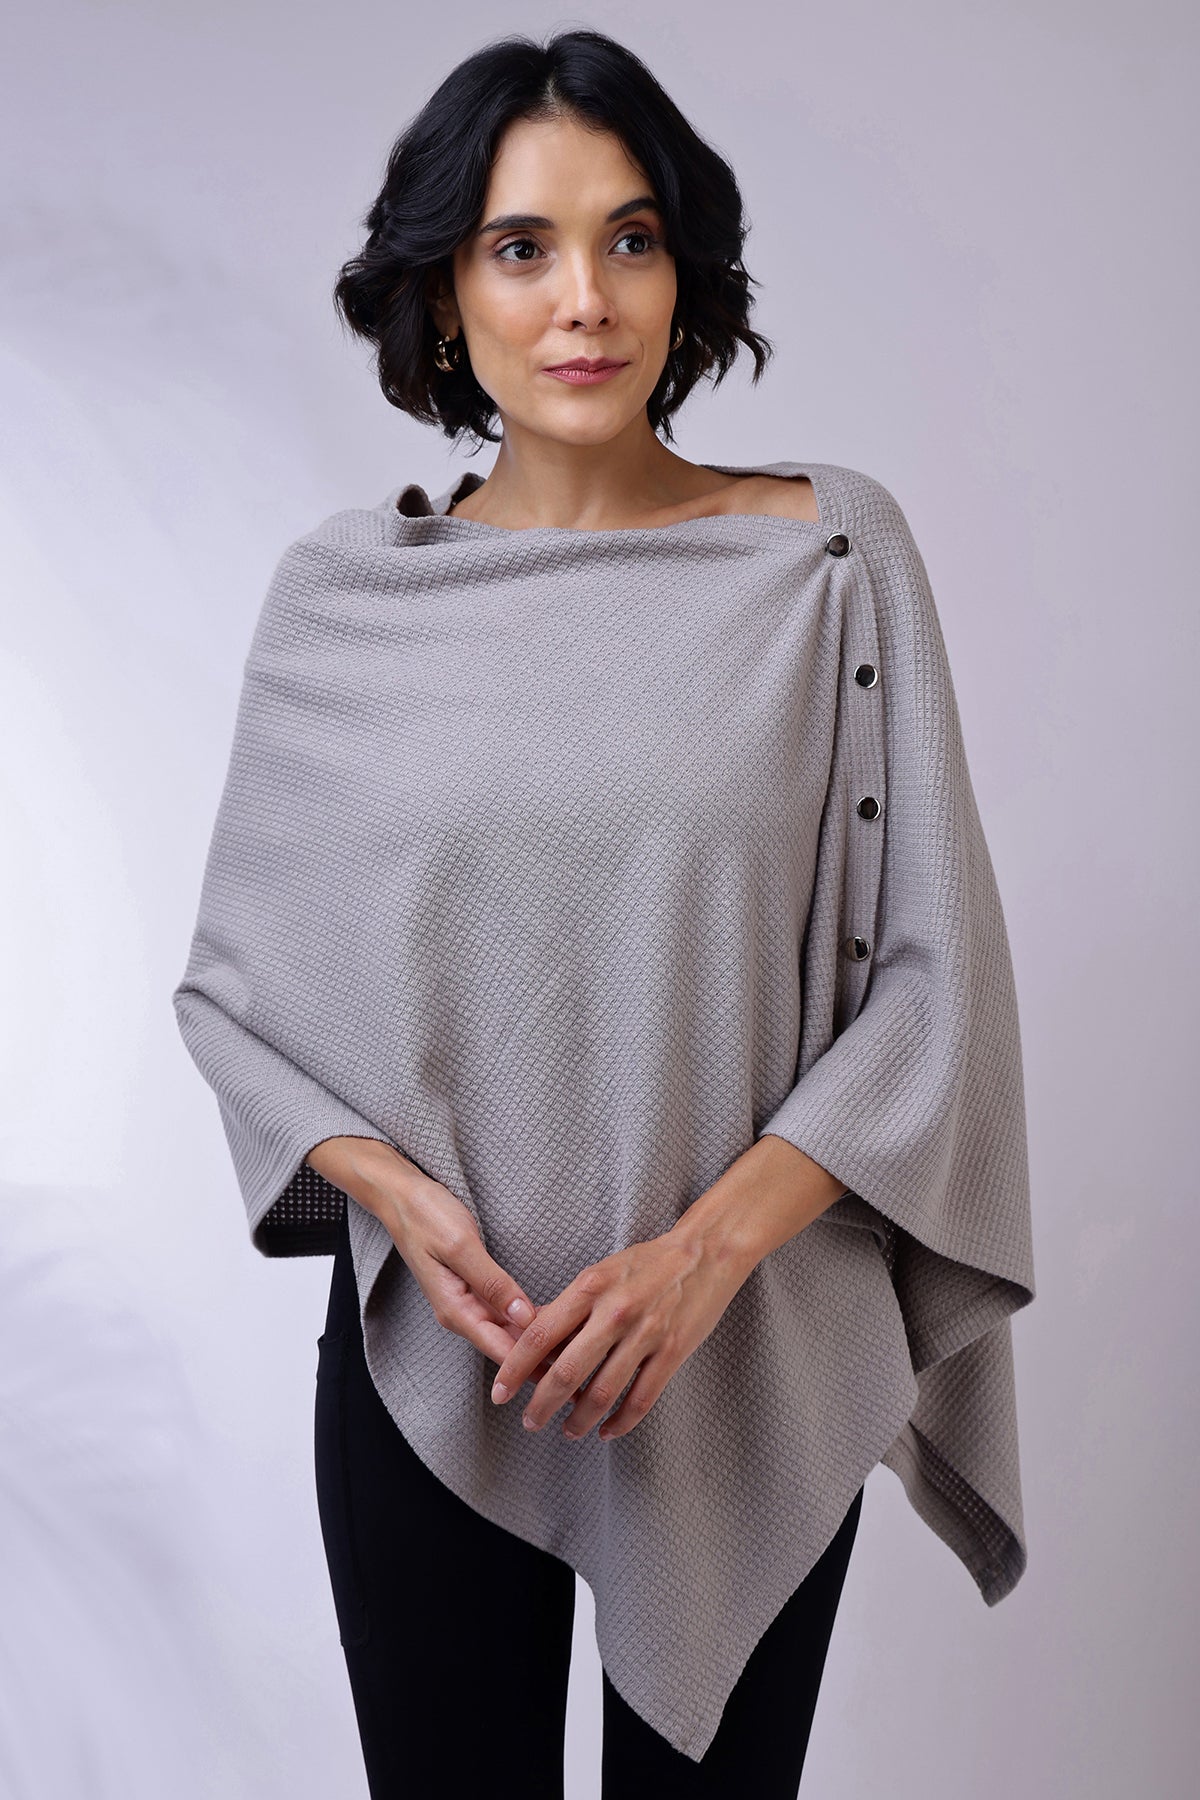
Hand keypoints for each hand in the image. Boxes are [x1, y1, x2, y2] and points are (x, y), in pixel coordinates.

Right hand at [379, 1176, 568, 1378]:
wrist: (402, 1198)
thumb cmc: (426, 1217)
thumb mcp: (459, 1246)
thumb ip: (492, 1283)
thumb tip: (523, 1317)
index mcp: (455, 1309)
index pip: (501, 1350)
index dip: (534, 1366)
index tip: (567, 1376)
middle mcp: (462, 1314)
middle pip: (509, 1346)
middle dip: (544, 1358)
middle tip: (585, 1369)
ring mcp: (469, 1303)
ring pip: (510, 1332)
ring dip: (541, 1342)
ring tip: (580, 1351)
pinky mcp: (475, 1290)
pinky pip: (507, 1314)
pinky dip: (531, 1321)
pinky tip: (556, 1324)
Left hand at [488, 1227, 752, 1441]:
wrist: (706, 1253)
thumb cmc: (647, 1263)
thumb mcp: (600, 1272)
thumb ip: (567, 1306)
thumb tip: (527, 1337)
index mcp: (590, 1287)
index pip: (540, 1335)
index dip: (515, 1368)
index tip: (500, 1393)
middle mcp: (614, 1312)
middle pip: (566, 1371)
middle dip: (541, 1405)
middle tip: (529, 1422)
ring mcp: (646, 1333)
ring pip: (602, 1392)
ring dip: (579, 1420)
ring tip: (568, 1432)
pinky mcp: (672, 1351)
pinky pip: (641, 1399)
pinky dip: (620, 1422)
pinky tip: (608, 1431)